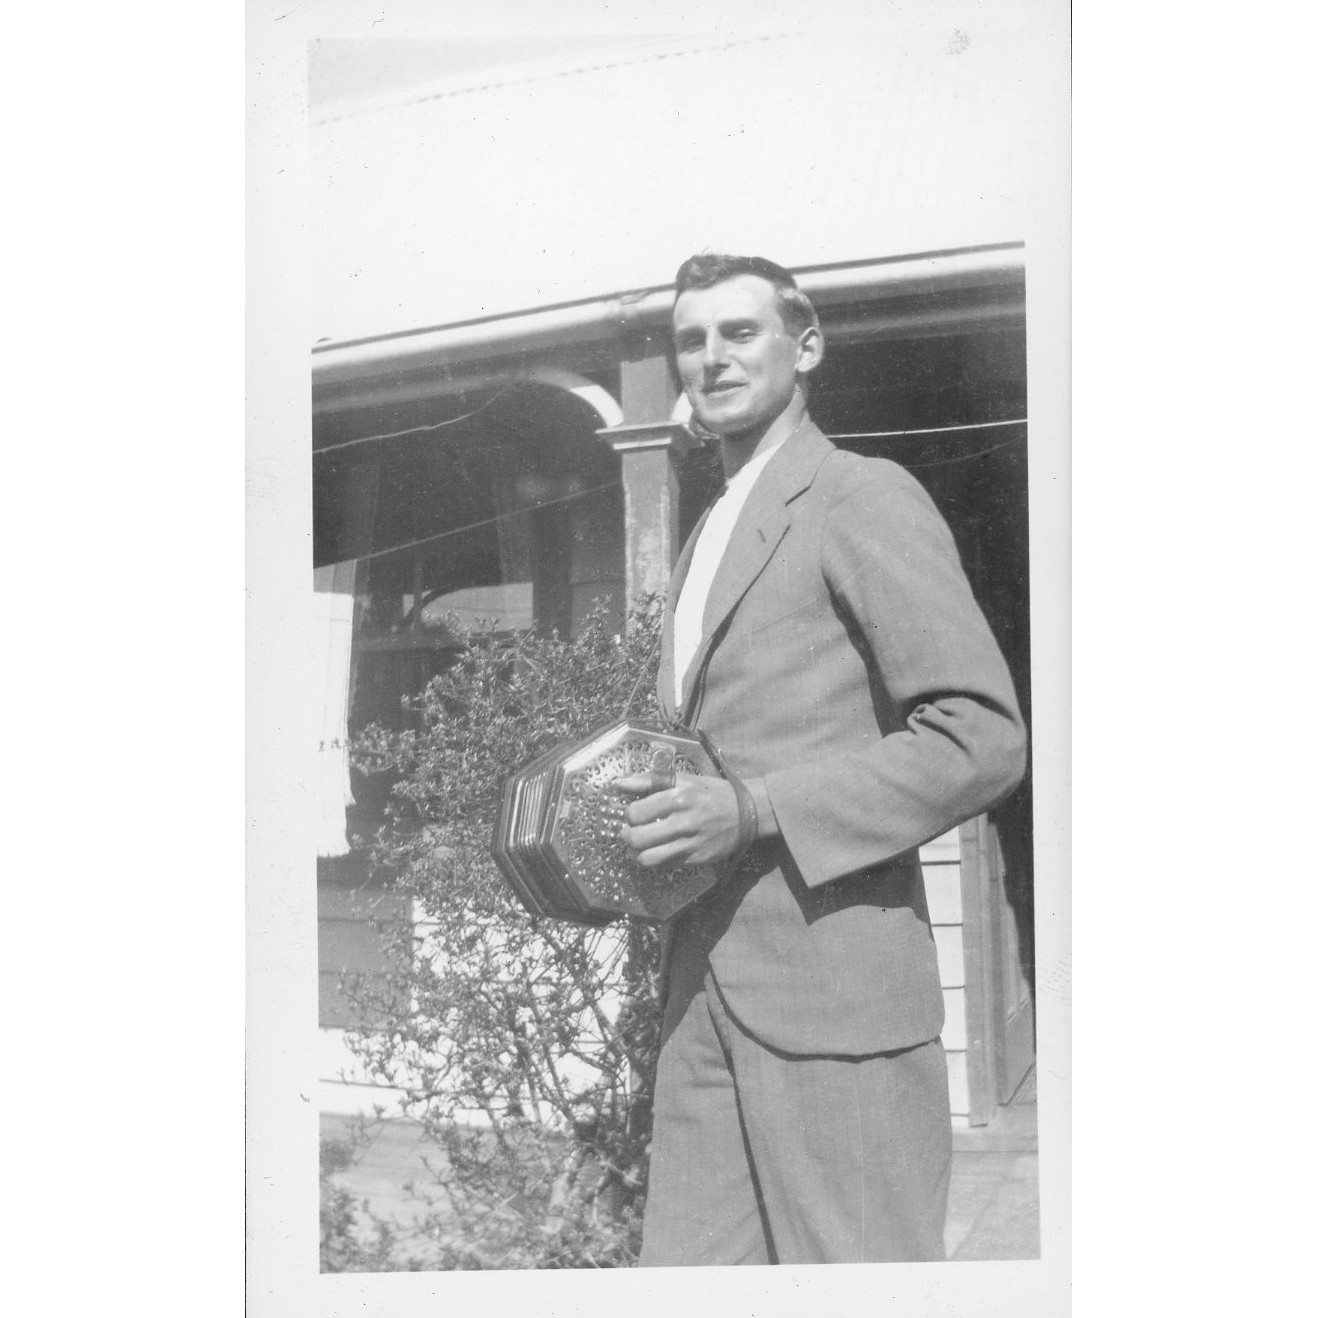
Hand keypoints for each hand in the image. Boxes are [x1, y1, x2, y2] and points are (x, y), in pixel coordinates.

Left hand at [614, 771, 742, 868]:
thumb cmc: (711, 793)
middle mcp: (684, 821)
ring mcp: (691, 843)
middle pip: (638, 838)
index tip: (633, 814)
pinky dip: (654, 861)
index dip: (629, 815)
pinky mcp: (697, 859)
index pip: (636, 813)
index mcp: (678, 797)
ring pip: (648, 858)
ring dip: (636, 854)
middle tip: (628, 832)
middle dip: (626, 837)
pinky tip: (655, 852)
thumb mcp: (684, 779)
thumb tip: (619, 784)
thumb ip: (649, 780)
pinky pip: (665, 866)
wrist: (746, 813)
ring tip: (636, 847)